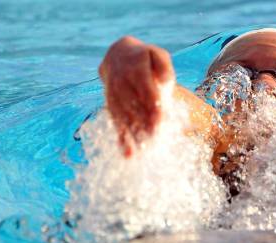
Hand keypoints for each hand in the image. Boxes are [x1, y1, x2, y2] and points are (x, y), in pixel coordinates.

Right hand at [99, 36, 173, 156]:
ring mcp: (113, 95)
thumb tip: (164, 82)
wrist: (116, 56)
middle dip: (144, 124)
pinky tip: (128, 155)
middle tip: (155, 140)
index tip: (160, 122)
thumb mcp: (157, 55)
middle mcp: (121, 82)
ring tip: (145, 151)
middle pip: (133, 106)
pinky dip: (122, 139)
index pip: (145, 90)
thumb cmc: (145, 59)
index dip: (152, 106)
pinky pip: (116, 123)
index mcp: (136, 69)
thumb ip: (164, 66)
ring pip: (123, 117)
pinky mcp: (110, 106)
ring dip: (133, 135)